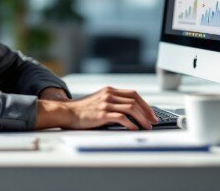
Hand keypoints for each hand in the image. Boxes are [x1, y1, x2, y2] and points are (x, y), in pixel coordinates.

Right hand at [35, 86, 157, 130]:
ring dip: (142, 118)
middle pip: (135, 100)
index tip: (151, 114)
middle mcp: (109, 94)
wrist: (67, 112)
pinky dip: (130, 123)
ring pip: (131, 108)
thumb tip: (131, 112)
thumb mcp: (100, 100)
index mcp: (110, 90)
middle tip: (153, 122)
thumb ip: (113, 102)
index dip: (145, 104)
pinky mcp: (102, 113)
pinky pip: (121, 117)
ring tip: (146, 127)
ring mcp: (106, 103)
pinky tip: (134, 128)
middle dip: (147, 112)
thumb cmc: (83, 110)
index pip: (134, 94)